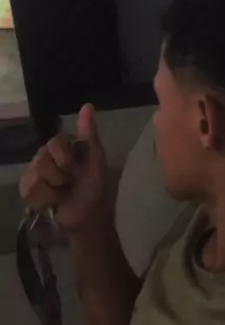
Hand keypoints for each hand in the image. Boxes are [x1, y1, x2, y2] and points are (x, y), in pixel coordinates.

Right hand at [20, 104, 110, 234]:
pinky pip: (28, 191)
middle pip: (41, 159)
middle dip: (59, 177)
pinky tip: (51, 203)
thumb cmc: (94, 189)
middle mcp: (47, 156)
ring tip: (61, 195)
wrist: (86, 219)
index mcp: (64, 146)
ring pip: (34, 177)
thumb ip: (89, 135)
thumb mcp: (96, 161)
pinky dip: (43, 200)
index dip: (65, 160)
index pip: (54, 144)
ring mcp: (35, 173)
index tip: (76, 171)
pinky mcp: (28, 190)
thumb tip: (87, 105)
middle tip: (69, 184)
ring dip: (52, 191)